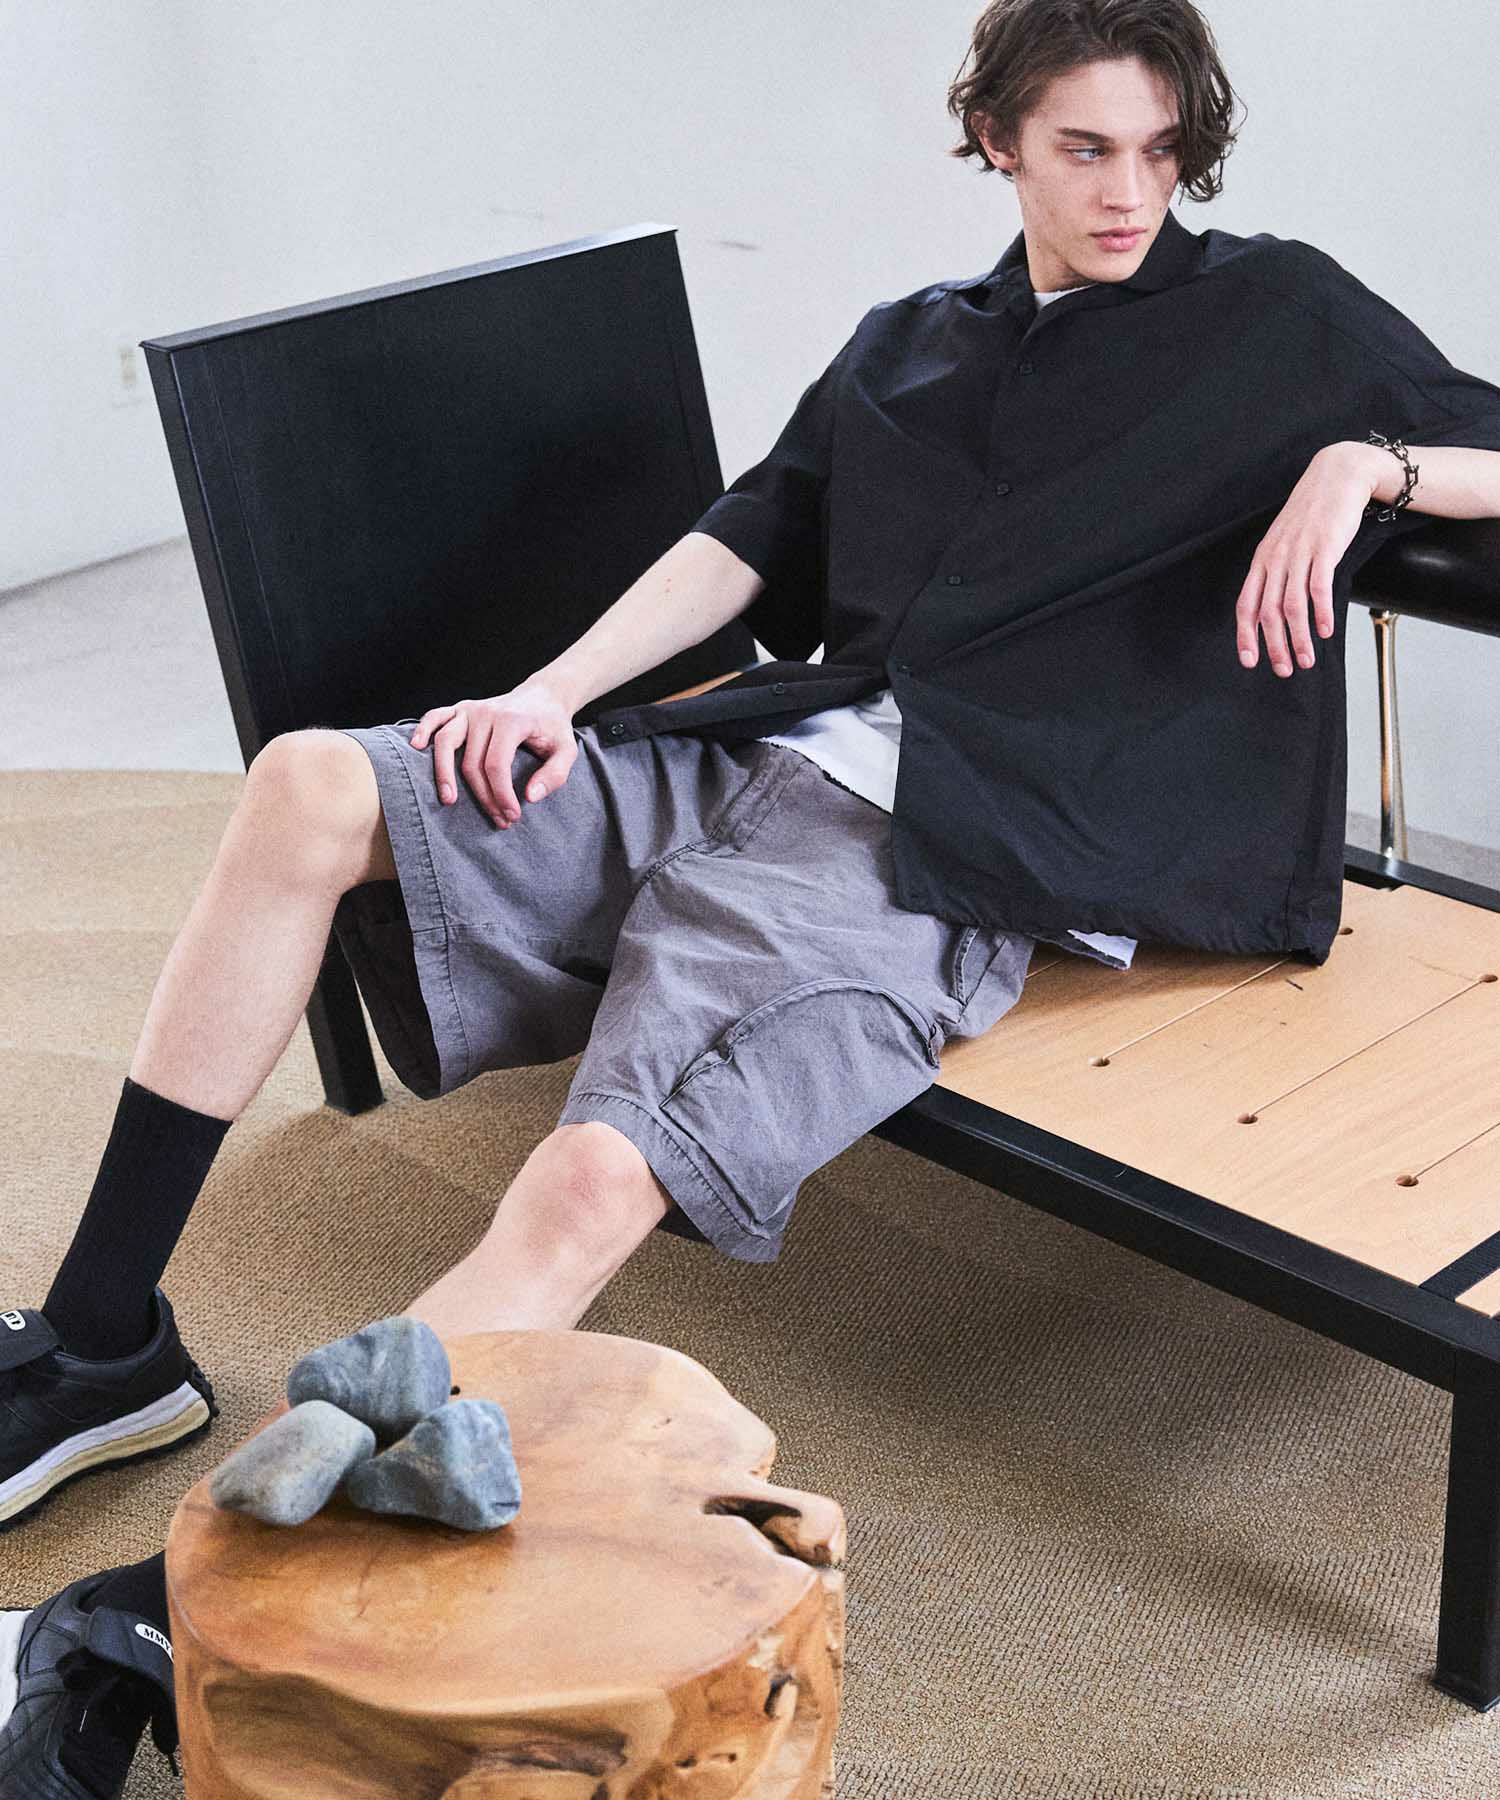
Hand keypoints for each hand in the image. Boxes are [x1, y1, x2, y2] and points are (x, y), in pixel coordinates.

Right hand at [410, 678, 577, 828]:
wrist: (543, 697)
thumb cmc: (553, 727)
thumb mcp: (567, 750)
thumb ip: (555, 775)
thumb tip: (529, 797)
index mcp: (512, 721)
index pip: (497, 765)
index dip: (501, 795)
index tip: (512, 815)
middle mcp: (486, 713)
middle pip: (472, 762)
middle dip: (484, 796)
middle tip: (498, 819)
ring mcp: (470, 709)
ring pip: (446, 743)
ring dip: (445, 774)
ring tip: (449, 800)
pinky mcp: (460, 708)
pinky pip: (434, 716)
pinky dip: (423, 729)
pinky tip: (416, 747)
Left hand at [1234, 444, 1371, 676]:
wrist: (1337, 476)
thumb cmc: (1313, 513)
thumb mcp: (1285, 542)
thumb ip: (1280, 572)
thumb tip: (1278, 607)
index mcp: (1262, 560)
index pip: (1245, 605)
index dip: (1245, 636)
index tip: (1249, 661)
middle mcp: (1275, 559)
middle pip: (1267, 612)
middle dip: (1274, 646)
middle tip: (1284, 670)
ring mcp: (1298, 553)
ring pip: (1292, 606)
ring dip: (1298, 638)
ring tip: (1306, 659)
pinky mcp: (1324, 548)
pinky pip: (1318, 587)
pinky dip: (1321, 613)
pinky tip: (1325, 631)